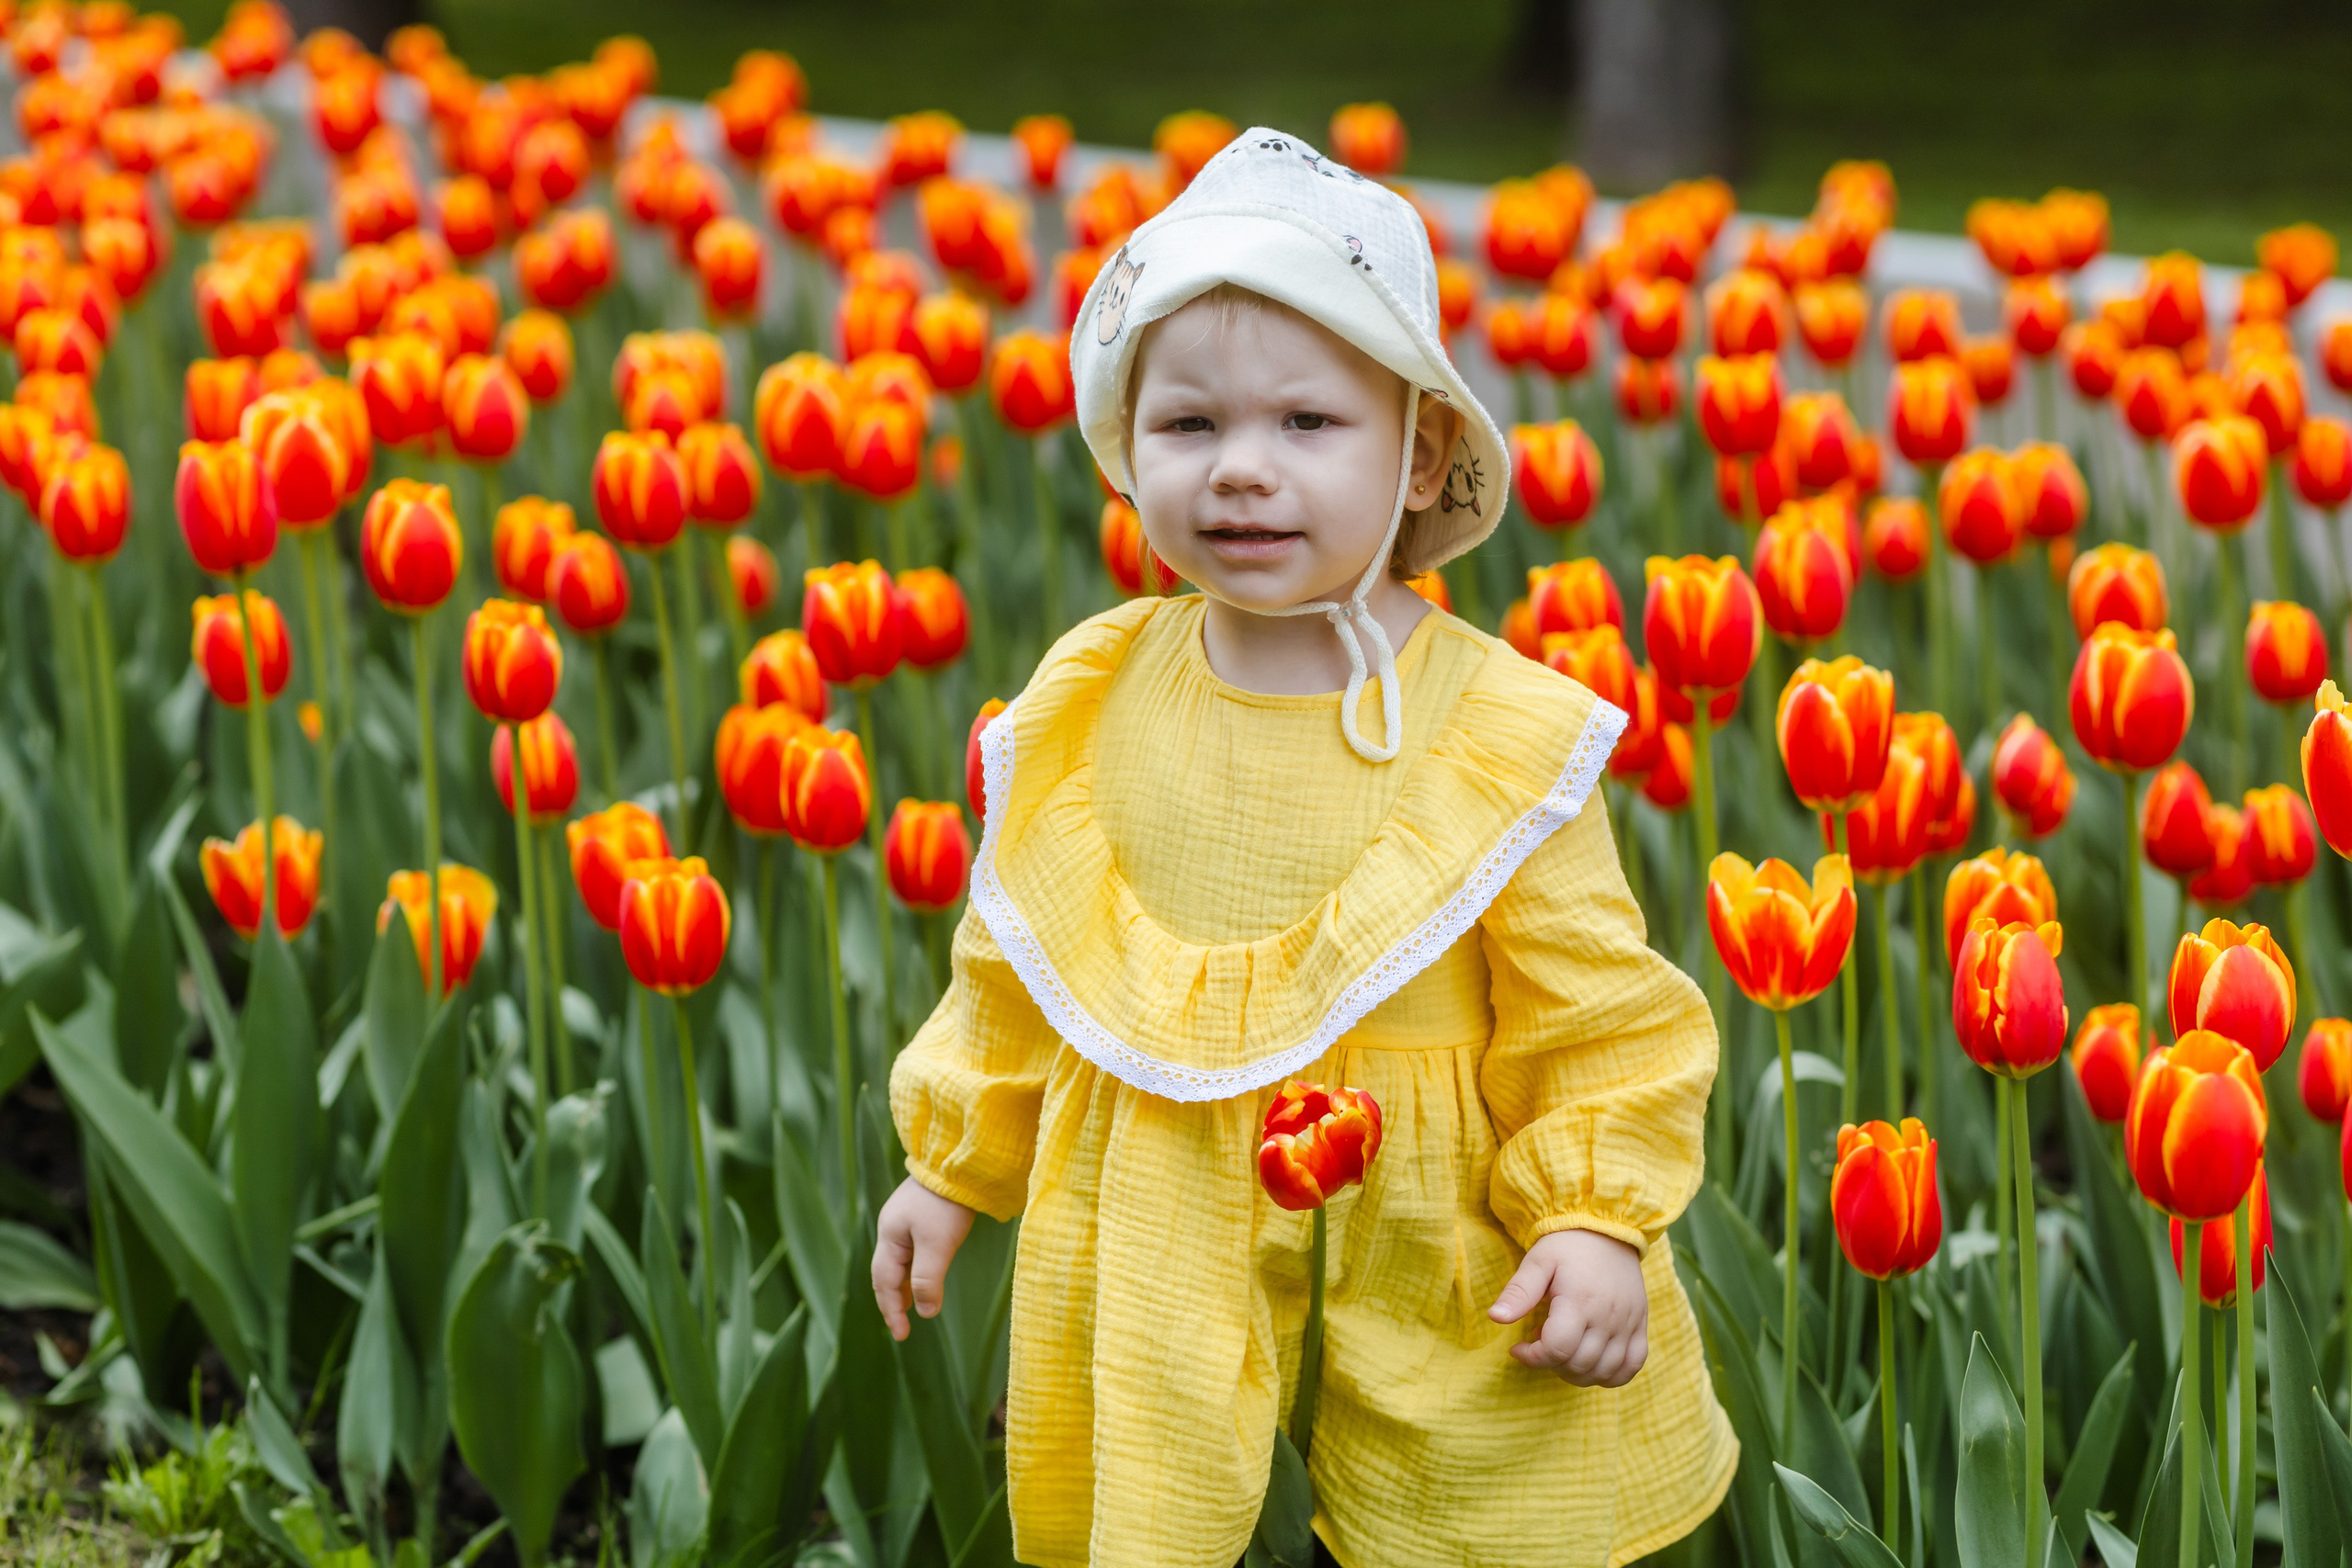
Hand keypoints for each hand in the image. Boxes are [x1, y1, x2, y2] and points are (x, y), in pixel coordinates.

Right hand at [872, 1176, 976, 1341]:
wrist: (958, 1162)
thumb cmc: (946, 1204)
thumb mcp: (937, 1246)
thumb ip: (928, 1280)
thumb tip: (925, 1313)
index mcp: (889, 1236)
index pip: (884, 1283)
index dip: (891, 1311)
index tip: (902, 1335)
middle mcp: (891, 1228)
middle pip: (885, 1273)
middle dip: (891, 1300)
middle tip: (901, 1327)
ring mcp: (904, 1219)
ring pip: (898, 1262)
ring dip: (902, 1286)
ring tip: (909, 1307)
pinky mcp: (920, 1213)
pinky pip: (910, 1250)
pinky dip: (912, 1270)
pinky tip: (922, 1275)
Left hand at [1486, 1228, 1648, 1386]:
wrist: (1607, 1227)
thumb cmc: (1566, 1245)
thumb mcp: (1537, 1262)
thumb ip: (1518, 1292)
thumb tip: (1495, 1317)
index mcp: (1580, 1300)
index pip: (1557, 1349)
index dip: (1533, 1357)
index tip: (1519, 1347)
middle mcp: (1608, 1317)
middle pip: (1579, 1365)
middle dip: (1551, 1364)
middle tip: (1540, 1343)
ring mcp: (1628, 1323)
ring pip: (1604, 1372)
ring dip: (1577, 1372)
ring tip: (1563, 1349)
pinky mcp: (1641, 1325)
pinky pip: (1632, 1366)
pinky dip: (1611, 1375)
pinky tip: (1591, 1362)